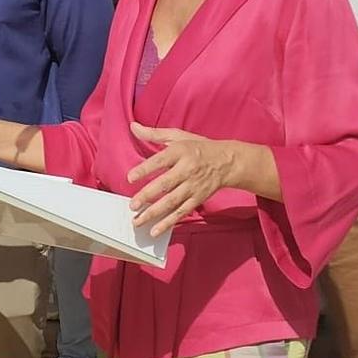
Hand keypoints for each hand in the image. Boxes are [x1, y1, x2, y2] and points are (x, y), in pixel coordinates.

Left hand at [126, 123, 238, 237]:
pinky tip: (155, 230)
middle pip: (165, 184)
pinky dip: (168, 223)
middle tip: (132, 205)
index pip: (160, 161)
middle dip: (147, 196)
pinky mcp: (198, 199)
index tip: (130, 177)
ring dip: (154, 213)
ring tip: (138, 221)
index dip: (145, 169)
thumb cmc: (198, 147)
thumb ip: (154, 133)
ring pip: (172, 202)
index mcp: (180, 151)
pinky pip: (181, 212)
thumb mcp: (178, 136)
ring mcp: (193, 186)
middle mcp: (187, 169)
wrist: (227, 161)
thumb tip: (133, 127)